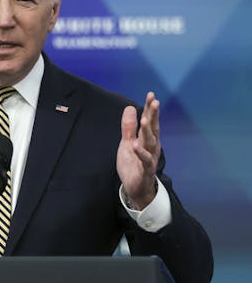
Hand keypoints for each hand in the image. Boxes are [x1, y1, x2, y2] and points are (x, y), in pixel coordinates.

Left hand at [117, 91, 160, 209]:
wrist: (135, 187)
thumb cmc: (133, 164)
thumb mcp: (127, 143)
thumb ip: (129, 127)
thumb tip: (130, 107)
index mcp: (148, 139)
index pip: (150, 121)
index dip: (150, 108)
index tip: (151, 94)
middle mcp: (152, 146)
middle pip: (153, 128)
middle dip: (154, 115)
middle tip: (155, 102)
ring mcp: (150, 157)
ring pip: (150, 143)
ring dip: (148, 131)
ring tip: (145, 120)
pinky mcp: (145, 170)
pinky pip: (145, 160)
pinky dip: (141, 152)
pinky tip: (135, 145)